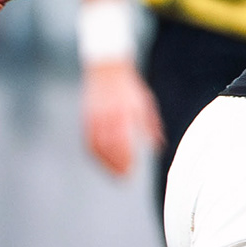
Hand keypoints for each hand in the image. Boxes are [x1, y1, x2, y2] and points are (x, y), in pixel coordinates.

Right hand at [82, 59, 158, 176]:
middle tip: (124, 178)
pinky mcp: (86, 118)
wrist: (107, 68)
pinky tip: (102, 161)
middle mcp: (106, 116)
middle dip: (116, 165)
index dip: (125, 158)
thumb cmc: (129, 87)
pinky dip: (94, 154)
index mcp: (123, 112)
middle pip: (108, 147)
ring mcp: (94, 117)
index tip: (132, 170)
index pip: (122, 141)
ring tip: (114, 174)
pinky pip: (88, 140)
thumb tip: (159, 146)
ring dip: (104, 163)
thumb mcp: (144, 103)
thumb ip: (150, 125)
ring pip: (96, 146)